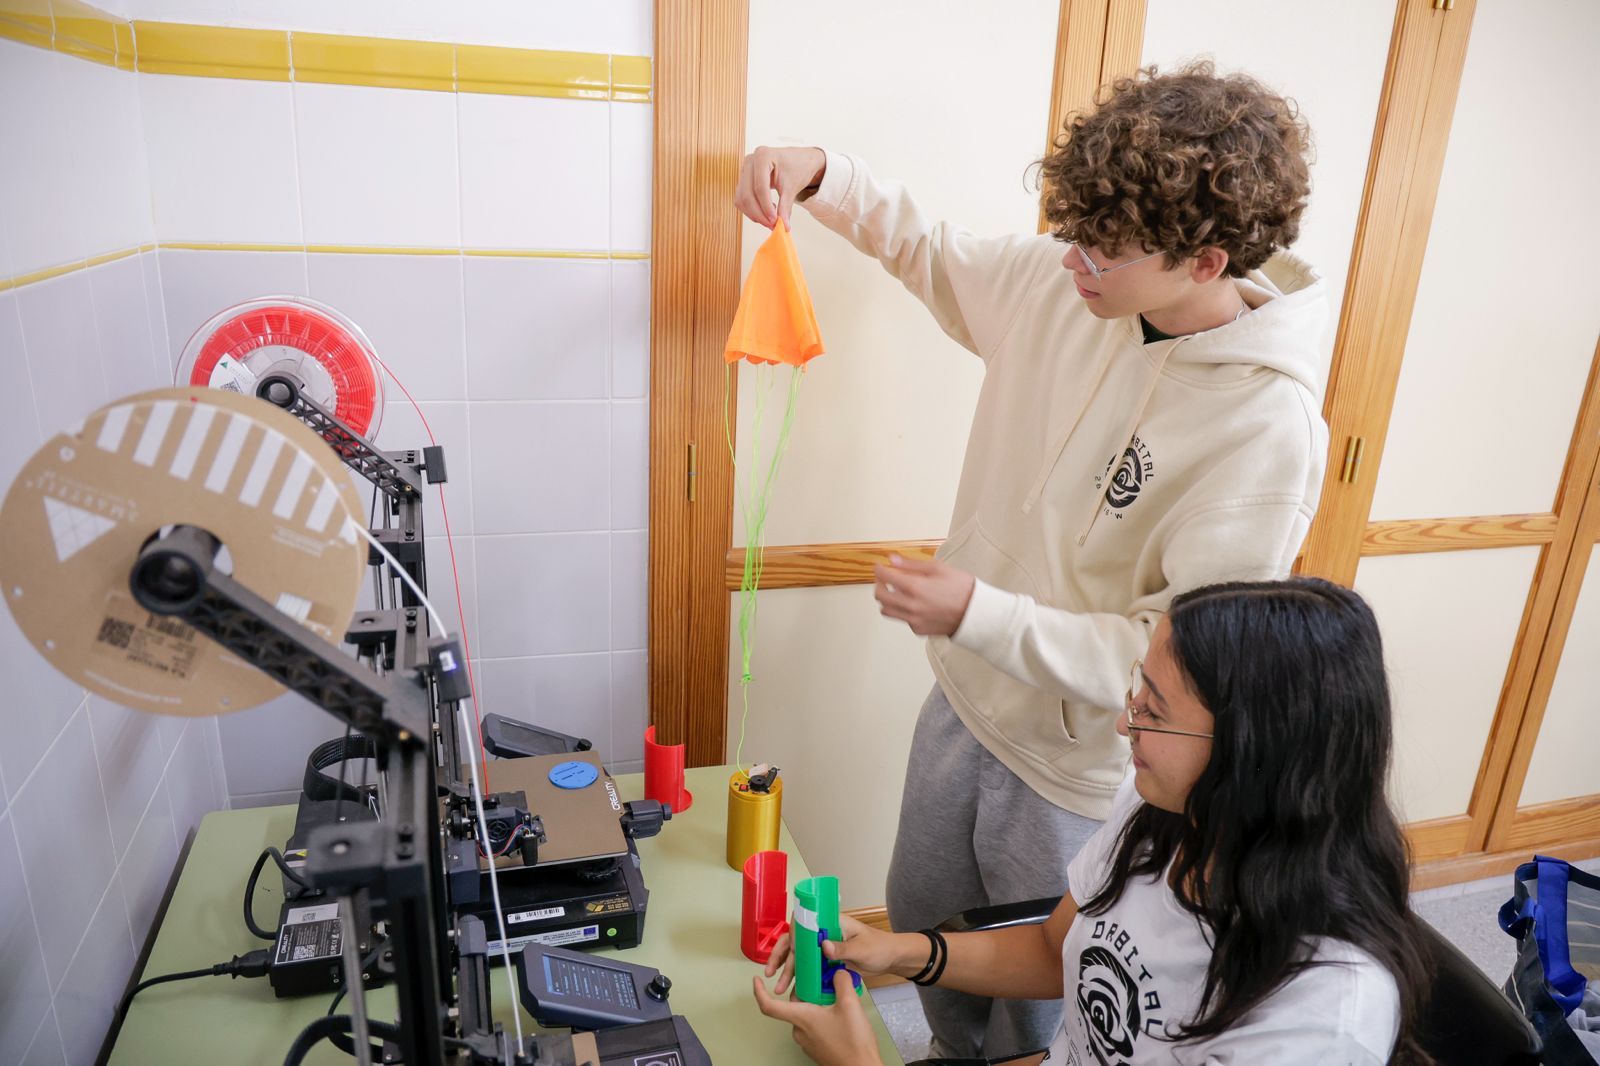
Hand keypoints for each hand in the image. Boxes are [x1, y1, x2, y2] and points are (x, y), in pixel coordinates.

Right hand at [735, 146, 826, 227]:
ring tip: (771, 219)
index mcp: (763, 156)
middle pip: (747, 194)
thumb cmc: (797, 167)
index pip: (760, 187)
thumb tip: (783, 226)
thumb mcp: (792, 186)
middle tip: (772, 225)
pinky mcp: (743, 180)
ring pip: (741, 199)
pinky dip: (751, 210)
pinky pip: (741, 199)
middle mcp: (750, 161)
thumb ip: (786, 206)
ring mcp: (744, 170)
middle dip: (759, 213)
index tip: (774, 221)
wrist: (799, 160)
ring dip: (754, 214)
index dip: (766, 207)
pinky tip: (765, 212)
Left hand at [752, 969, 882, 1065]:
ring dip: (816, 1001)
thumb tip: (838, 973)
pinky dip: (821, 1013)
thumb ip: (841, 982)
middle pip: (793, 1004)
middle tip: (820, 979)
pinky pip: (813, 1024)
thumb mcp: (850, 1004)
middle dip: (805, 989)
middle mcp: (800, 1030)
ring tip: (835, 995)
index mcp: (801, 1018)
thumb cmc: (852, 1044)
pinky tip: (839, 1011)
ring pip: (805, 1013)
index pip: (769, 1005)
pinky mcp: (817, 1046)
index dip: (759, 991)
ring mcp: (807, 1040)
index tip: (757, 980)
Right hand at [762, 914, 907, 995]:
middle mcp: (823, 934)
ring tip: (780, 987)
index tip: (785, 948)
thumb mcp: (863, 948)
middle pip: (795, 941)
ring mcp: (824, 949)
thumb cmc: (880, 947)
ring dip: (788, 971)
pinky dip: (800, 978)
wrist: (891, 959)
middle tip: (771, 972)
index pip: (804, 921)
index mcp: (831, 922)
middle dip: (781, 956)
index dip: (792, 933)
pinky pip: (809, 969)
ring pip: (799, 957)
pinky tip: (793, 990)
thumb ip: (843, 948)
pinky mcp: (827, 962)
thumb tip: (824, 945)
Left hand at [873, 555, 976, 636]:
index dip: (879, 569)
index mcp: (915, 587)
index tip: (880, 566)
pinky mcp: (918, 629)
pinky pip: (902, 619)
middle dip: (878, 584)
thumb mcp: (938, 568)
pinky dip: (903, 610)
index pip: (884, 576)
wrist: (976, 613)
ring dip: (887, 599)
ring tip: (897, 592)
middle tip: (885, 578)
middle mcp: (910, 606)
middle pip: (879, 596)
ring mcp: (913, 620)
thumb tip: (892, 559)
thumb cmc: (962, 588)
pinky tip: (916, 604)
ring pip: (886, 610)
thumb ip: (911, 565)